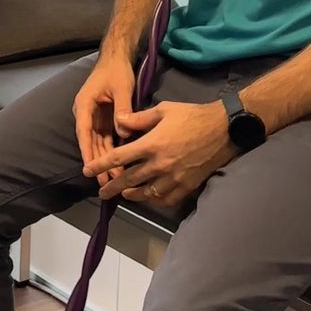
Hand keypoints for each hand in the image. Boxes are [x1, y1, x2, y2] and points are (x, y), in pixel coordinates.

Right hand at [72, 53, 136, 188]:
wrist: (116, 59)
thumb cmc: (116, 71)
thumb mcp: (121, 88)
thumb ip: (122, 109)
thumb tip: (123, 132)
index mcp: (84, 104)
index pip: (83, 131)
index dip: (87, 150)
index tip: (90, 167)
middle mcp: (85, 114)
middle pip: (90, 142)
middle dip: (97, 161)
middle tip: (106, 180)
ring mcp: (93, 118)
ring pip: (97, 143)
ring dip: (104, 160)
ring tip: (112, 178)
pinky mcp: (103, 120)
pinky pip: (105, 139)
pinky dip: (110, 151)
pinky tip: (117, 165)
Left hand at [84, 100, 233, 206]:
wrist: (223, 130)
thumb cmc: (192, 115)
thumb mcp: (163, 110)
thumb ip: (138, 119)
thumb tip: (119, 122)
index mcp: (151, 145)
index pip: (118, 158)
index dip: (100, 165)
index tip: (87, 171)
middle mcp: (159, 165)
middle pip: (129, 180)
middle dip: (111, 187)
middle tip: (101, 192)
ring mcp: (173, 178)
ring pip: (146, 193)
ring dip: (132, 195)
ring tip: (123, 194)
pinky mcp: (186, 185)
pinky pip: (166, 199)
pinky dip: (154, 200)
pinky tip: (149, 197)